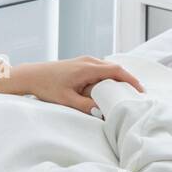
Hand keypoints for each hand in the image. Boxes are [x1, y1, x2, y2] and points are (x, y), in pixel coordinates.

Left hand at [0, 57, 143, 113]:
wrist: (31, 75)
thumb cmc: (46, 86)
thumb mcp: (66, 100)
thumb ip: (85, 106)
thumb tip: (103, 111)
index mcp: (87, 67)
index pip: (116, 70)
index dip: (131, 80)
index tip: (140, 91)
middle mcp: (88, 61)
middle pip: (115, 68)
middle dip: (127, 80)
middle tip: (136, 95)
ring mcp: (84, 60)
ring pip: (108, 68)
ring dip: (118, 79)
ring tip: (125, 93)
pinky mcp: (81, 64)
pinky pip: (100, 69)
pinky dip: (108, 77)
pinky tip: (109, 88)